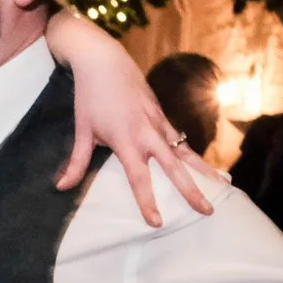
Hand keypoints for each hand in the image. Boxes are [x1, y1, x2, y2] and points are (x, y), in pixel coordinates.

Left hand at [48, 11, 221, 223]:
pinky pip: (180, 138)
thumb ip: (77, 162)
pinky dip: (192, 153)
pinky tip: (203, 166)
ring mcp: (158, 121)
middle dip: (191, 190)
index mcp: (126, 139)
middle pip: (174, 166)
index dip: (147, 201)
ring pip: (185, 150)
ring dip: (203, 170)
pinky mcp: (161, 113)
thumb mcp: (82, 130)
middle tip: (207, 210)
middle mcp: (147, 132)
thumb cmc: (89, 96)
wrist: (103, 60)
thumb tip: (61, 188)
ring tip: (220, 187)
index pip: (139, 177)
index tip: (156, 222)